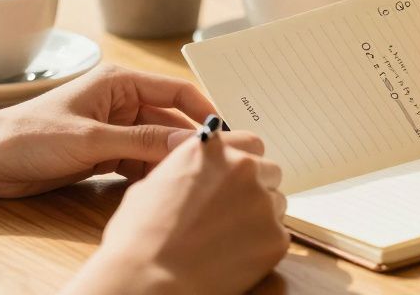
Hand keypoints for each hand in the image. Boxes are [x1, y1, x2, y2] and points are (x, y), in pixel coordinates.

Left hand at [0, 65, 214, 197]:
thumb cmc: (29, 135)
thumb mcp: (90, 140)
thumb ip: (141, 142)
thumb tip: (188, 145)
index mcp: (119, 82)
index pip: (176, 91)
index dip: (204, 109)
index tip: (229, 131)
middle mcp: (121, 101)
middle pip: (170, 120)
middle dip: (191, 141)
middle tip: (219, 164)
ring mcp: (113, 127)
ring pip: (157, 144)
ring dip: (172, 160)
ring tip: (198, 179)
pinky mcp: (104, 151)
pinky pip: (140, 160)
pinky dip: (152, 173)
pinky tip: (166, 187)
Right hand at [76, 132, 288, 294]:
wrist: (150, 277)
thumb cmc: (140, 235)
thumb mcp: (155, 182)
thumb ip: (189, 169)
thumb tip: (199, 173)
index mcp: (211, 148)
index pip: (251, 143)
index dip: (245, 162)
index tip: (239, 177)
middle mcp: (242, 168)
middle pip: (269, 172)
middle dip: (256, 188)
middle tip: (234, 212)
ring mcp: (262, 202)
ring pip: (277, 203)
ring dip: (261, 215)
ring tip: (231, 238)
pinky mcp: (275, 237)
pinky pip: (279, 235)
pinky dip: (263, 245)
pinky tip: (236, 258)